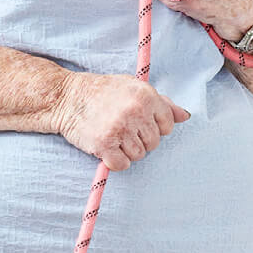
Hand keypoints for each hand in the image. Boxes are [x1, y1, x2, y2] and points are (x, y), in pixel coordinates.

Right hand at [55, 73, 188, 171]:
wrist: (67, 96)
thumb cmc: (103, 92)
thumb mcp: (134, 88)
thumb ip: (162, 103)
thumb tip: (185, 116)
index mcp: (146, 96)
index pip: (168, 126)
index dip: (154, 127)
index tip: (139, 123)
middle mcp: (136, 111)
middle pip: (153, 143)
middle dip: (140, 140)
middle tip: (122, 128)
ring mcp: (120, 128)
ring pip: (138, 156)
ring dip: (126, 151)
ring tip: (112, 135)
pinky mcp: (104, 144)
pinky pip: (121, 165)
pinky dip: (114, 162)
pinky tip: (106, 148)